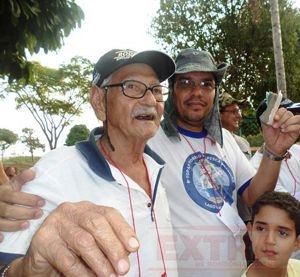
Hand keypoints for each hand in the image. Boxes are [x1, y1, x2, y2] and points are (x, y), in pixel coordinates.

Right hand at [0, 163, 44, 240]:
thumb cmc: (4, 194)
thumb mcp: (11, 185)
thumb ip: (21, 179)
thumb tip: (33, 172)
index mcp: (1, 192)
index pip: (14, 196)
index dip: (28, 199)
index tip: (42, 202)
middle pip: (7, 209)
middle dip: (24, 212)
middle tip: (39, 213)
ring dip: (13, 224)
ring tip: (27, 225)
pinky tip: (3, 239)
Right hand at [10, 202, 138, 275]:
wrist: (41, 262)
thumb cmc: (73, 250)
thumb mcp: (94, 243)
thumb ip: (109, 243)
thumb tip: (128, 251)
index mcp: (87, 208)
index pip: (109, 214)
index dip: (123, 230)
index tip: (134, 247)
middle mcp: (71, 210)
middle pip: (97, 224)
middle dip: (113, 247)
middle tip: (123, 268)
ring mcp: (56, 222)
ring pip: (84, 241)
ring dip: (100, 262)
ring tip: (110, 276)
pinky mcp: (43, 240)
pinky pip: (67, 259)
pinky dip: (83, 272)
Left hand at [262, 108, 299, 154]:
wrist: (272, 146)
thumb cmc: (269, 135)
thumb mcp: (265, 126)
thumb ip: (265, 119)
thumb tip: (266, 113)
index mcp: (280, 116)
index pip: (283, 110)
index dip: (279, 113)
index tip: (275, 118)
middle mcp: (287, 119)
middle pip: (289, 113)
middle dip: (281, 119)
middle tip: (275, 126)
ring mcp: (293, 124)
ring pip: (296, 118)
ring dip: (288, 122)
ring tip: (281, 128)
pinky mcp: (297, 131)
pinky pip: (298, 126)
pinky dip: (291, 127)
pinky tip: (284, 131)